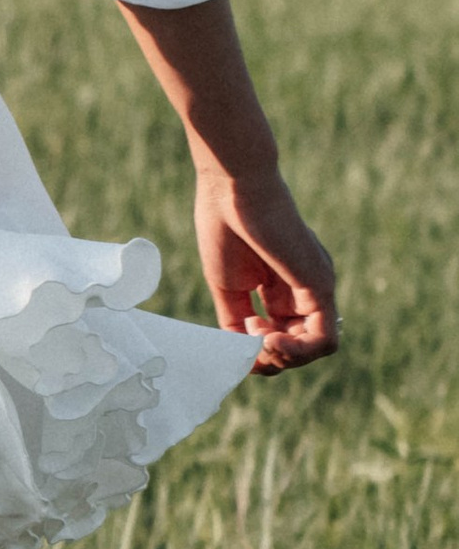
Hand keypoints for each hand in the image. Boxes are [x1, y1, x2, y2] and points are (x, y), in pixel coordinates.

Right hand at [193, 160, 336, 371]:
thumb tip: (241, 353)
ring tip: (261, 344)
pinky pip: (323, 339)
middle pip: (301, 345)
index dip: (261, 348)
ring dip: (286, 359)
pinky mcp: (320, 286)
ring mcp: (317, 287)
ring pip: (317, 347)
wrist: (233, 189)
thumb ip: (236, 319)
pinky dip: (297, 352)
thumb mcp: (228, 285)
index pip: (285, 335)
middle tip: (247, 343)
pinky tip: (269, 339)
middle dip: (272, 357)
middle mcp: (306, 288)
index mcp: (284, 286)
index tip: (240, 331)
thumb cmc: (224, 225)